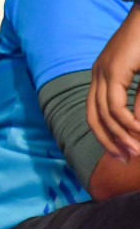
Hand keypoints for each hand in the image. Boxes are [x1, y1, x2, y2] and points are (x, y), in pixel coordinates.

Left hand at [89, 5, 139, 160]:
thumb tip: (137, 124)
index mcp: (103, 74)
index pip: (95, 112)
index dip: (105, 134)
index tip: (121, 153)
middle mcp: (98, 73)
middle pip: (94, 116)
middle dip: (109, 141)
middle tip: (126, 160)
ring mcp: (103, 70)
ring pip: (103, 114)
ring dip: (120, 135)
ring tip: (135, 151)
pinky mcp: (115, 68)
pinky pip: (115, 104)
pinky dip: (125, 121)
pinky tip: (138, 131)